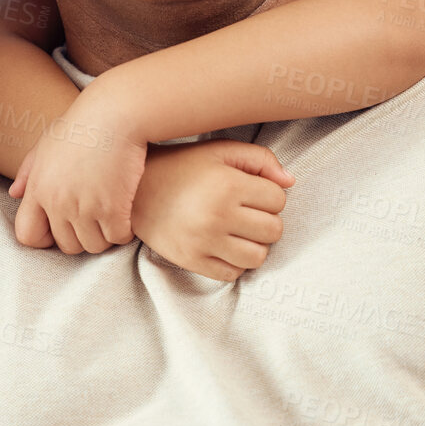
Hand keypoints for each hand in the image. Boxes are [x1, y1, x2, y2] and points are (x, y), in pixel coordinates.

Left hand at [9, 85, 146, 253]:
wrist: (115, 112)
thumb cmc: (82, 124)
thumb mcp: (47, 143)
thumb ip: (29, 171)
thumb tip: (14, 193)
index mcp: (39, 187)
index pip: (27, 234)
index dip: (44, 238)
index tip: (61, 228)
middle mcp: (57, 201)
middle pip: (67, 246)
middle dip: (81, 237)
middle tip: (94, 221)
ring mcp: (85, 206)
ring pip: (94, 246)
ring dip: (104, 236)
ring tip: (111, 218)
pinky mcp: (113, 207)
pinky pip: (118, 237)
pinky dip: (124, 231)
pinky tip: (127, 216)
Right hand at [130, 138, 293, 281]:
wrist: (134, 190)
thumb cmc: (182, 166)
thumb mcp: (220, 151)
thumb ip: (260, 159)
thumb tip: (290, 182)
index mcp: (227, 184)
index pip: (278, 200)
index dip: (268, 194)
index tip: (250, 190)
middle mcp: (217, 215)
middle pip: (274, 231)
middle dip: (265, 220)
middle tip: (245, 212)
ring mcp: (203, 242)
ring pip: (258, 257)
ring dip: (253, 245)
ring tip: (237, 231)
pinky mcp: (191, 260)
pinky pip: (232, 274)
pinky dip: (233, 262)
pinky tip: (222, 245)